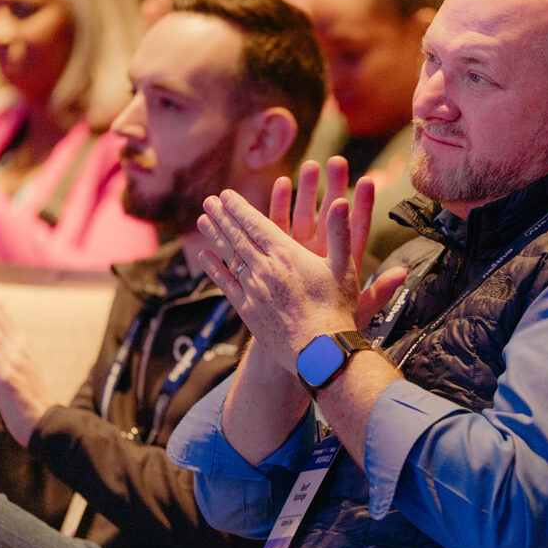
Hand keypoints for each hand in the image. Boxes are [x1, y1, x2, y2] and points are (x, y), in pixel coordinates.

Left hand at [197, 157, 401, 372]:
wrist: (320, 352)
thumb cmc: (337, 309)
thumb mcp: (344, 266)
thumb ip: (340, 231)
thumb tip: (342, 201)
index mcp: (286, 254)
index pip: (256, 224)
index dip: (239, 208)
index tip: (226, 195)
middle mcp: (264, 269)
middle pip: (237, 237)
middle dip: (222, 217)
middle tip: (208, 201)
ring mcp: (253, 290)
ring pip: (229, 257)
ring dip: (215, 236)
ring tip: (202, 221)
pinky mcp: (248, 311)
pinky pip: (226, 285)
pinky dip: (214, 268)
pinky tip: (206, 257)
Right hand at [267, 157, 406, 327]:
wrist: (297, 339)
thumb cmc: (330, 326)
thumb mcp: (357, 311)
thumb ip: (378, 293)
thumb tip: (402, 275)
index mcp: (345, 263)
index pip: (357, 229)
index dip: (363, 207)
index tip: (368, 182)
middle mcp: (324, 252)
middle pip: (331, 214)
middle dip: (333, 187)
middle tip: (337, 162)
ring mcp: (301, 249)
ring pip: (306, 213)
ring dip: (308, 190)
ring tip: (311, 166)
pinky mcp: (280, 253)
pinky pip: (279, 225)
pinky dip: (281, 204)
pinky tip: (283, 184)